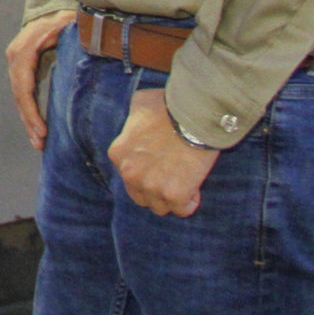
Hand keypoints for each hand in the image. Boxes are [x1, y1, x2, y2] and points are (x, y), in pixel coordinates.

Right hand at [6, 10, 75, 150]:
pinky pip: (24, 95)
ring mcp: (17, 65)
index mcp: (24, 50)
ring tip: (38, 143)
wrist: (51, 10)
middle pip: (19, 95)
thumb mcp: (67, 22)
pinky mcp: (23, 71)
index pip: (23, 85)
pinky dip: (29, 113)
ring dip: (28, 121)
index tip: (43, 129)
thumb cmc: (61, 17)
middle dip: (29, 120)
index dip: (31, 109)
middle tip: (40, 143)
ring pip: (19, 98)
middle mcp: (15, 58)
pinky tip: (37, 130)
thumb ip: (71, 32)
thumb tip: (77, 42)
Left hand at [107, 88, 218, 216]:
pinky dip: (190, 202)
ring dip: (172, 198)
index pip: (129, 176)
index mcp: (118, 154)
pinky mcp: (174, 195)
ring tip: (184, 182)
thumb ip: (134, 118)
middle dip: (156, 190)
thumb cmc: (168, 106)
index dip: (147, 172)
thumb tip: (138, 120)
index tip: (161, 165)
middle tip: (173, 177)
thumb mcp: (140, 104)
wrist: (192, 115)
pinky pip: (182, 210)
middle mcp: (130, 173)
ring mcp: (151, 186)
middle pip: (141, 196)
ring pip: (160, 207)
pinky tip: (195, 189)